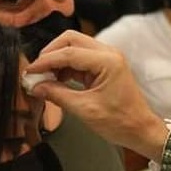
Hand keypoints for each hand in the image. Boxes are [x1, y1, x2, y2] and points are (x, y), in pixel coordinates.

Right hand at [27, 31, 169, 160]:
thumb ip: (58, 95)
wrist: (140, 130)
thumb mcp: (85, 110)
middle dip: (51, 53)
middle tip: (37, 71)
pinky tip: (56, 80)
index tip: (29, 71)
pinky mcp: (104, 66)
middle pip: (71, 40)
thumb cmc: (119, 122)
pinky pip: (80, 58)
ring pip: (75, 47)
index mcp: (107, 61)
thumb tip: (35, 87)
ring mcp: (107, 58)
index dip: (46, 61)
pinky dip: (66, 66)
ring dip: (58, 59)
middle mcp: (108, 53)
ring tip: (44, 78)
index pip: (69, 53)